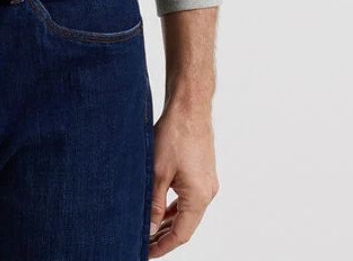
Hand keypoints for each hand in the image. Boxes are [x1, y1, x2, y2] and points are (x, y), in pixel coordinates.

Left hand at [148, 102, 220, 256]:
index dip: (163, 246)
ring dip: (169, 221)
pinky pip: (189, 198)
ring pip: (187, 211)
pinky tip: (161, 209)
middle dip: (165, 236)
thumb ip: (153, 203)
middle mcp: (207, 193)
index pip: (181, 233)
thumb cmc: (174, 135)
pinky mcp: (203, 172)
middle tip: (144, 244)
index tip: (146, 253)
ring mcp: (207, 182)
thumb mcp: (158, 172)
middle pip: (186, 225)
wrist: (189, 107)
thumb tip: (149, 229)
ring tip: (149, 230)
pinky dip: (175, 206)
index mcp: (199, 197)